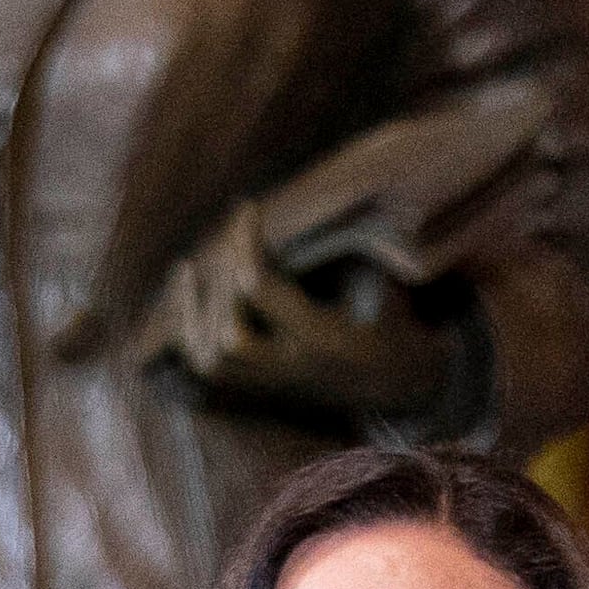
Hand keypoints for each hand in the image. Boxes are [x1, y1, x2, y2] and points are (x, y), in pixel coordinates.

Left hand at [145, 202, 460, 424]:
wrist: (400, 386)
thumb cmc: (396, 322)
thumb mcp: (386, 286)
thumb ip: (353, 251)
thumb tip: (324, 200)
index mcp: (325, 340)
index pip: (258, 289)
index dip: (244, 242)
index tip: (248, 207)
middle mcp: (294, 369)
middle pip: (231, 334)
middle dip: (223, 282)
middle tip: (234, 240)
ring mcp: (275, 386)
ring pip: (211, 359)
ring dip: (197, 310)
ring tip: (192, 269)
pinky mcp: (262, 388)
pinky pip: (207, 367)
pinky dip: (189, 328)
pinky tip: (187, 284)